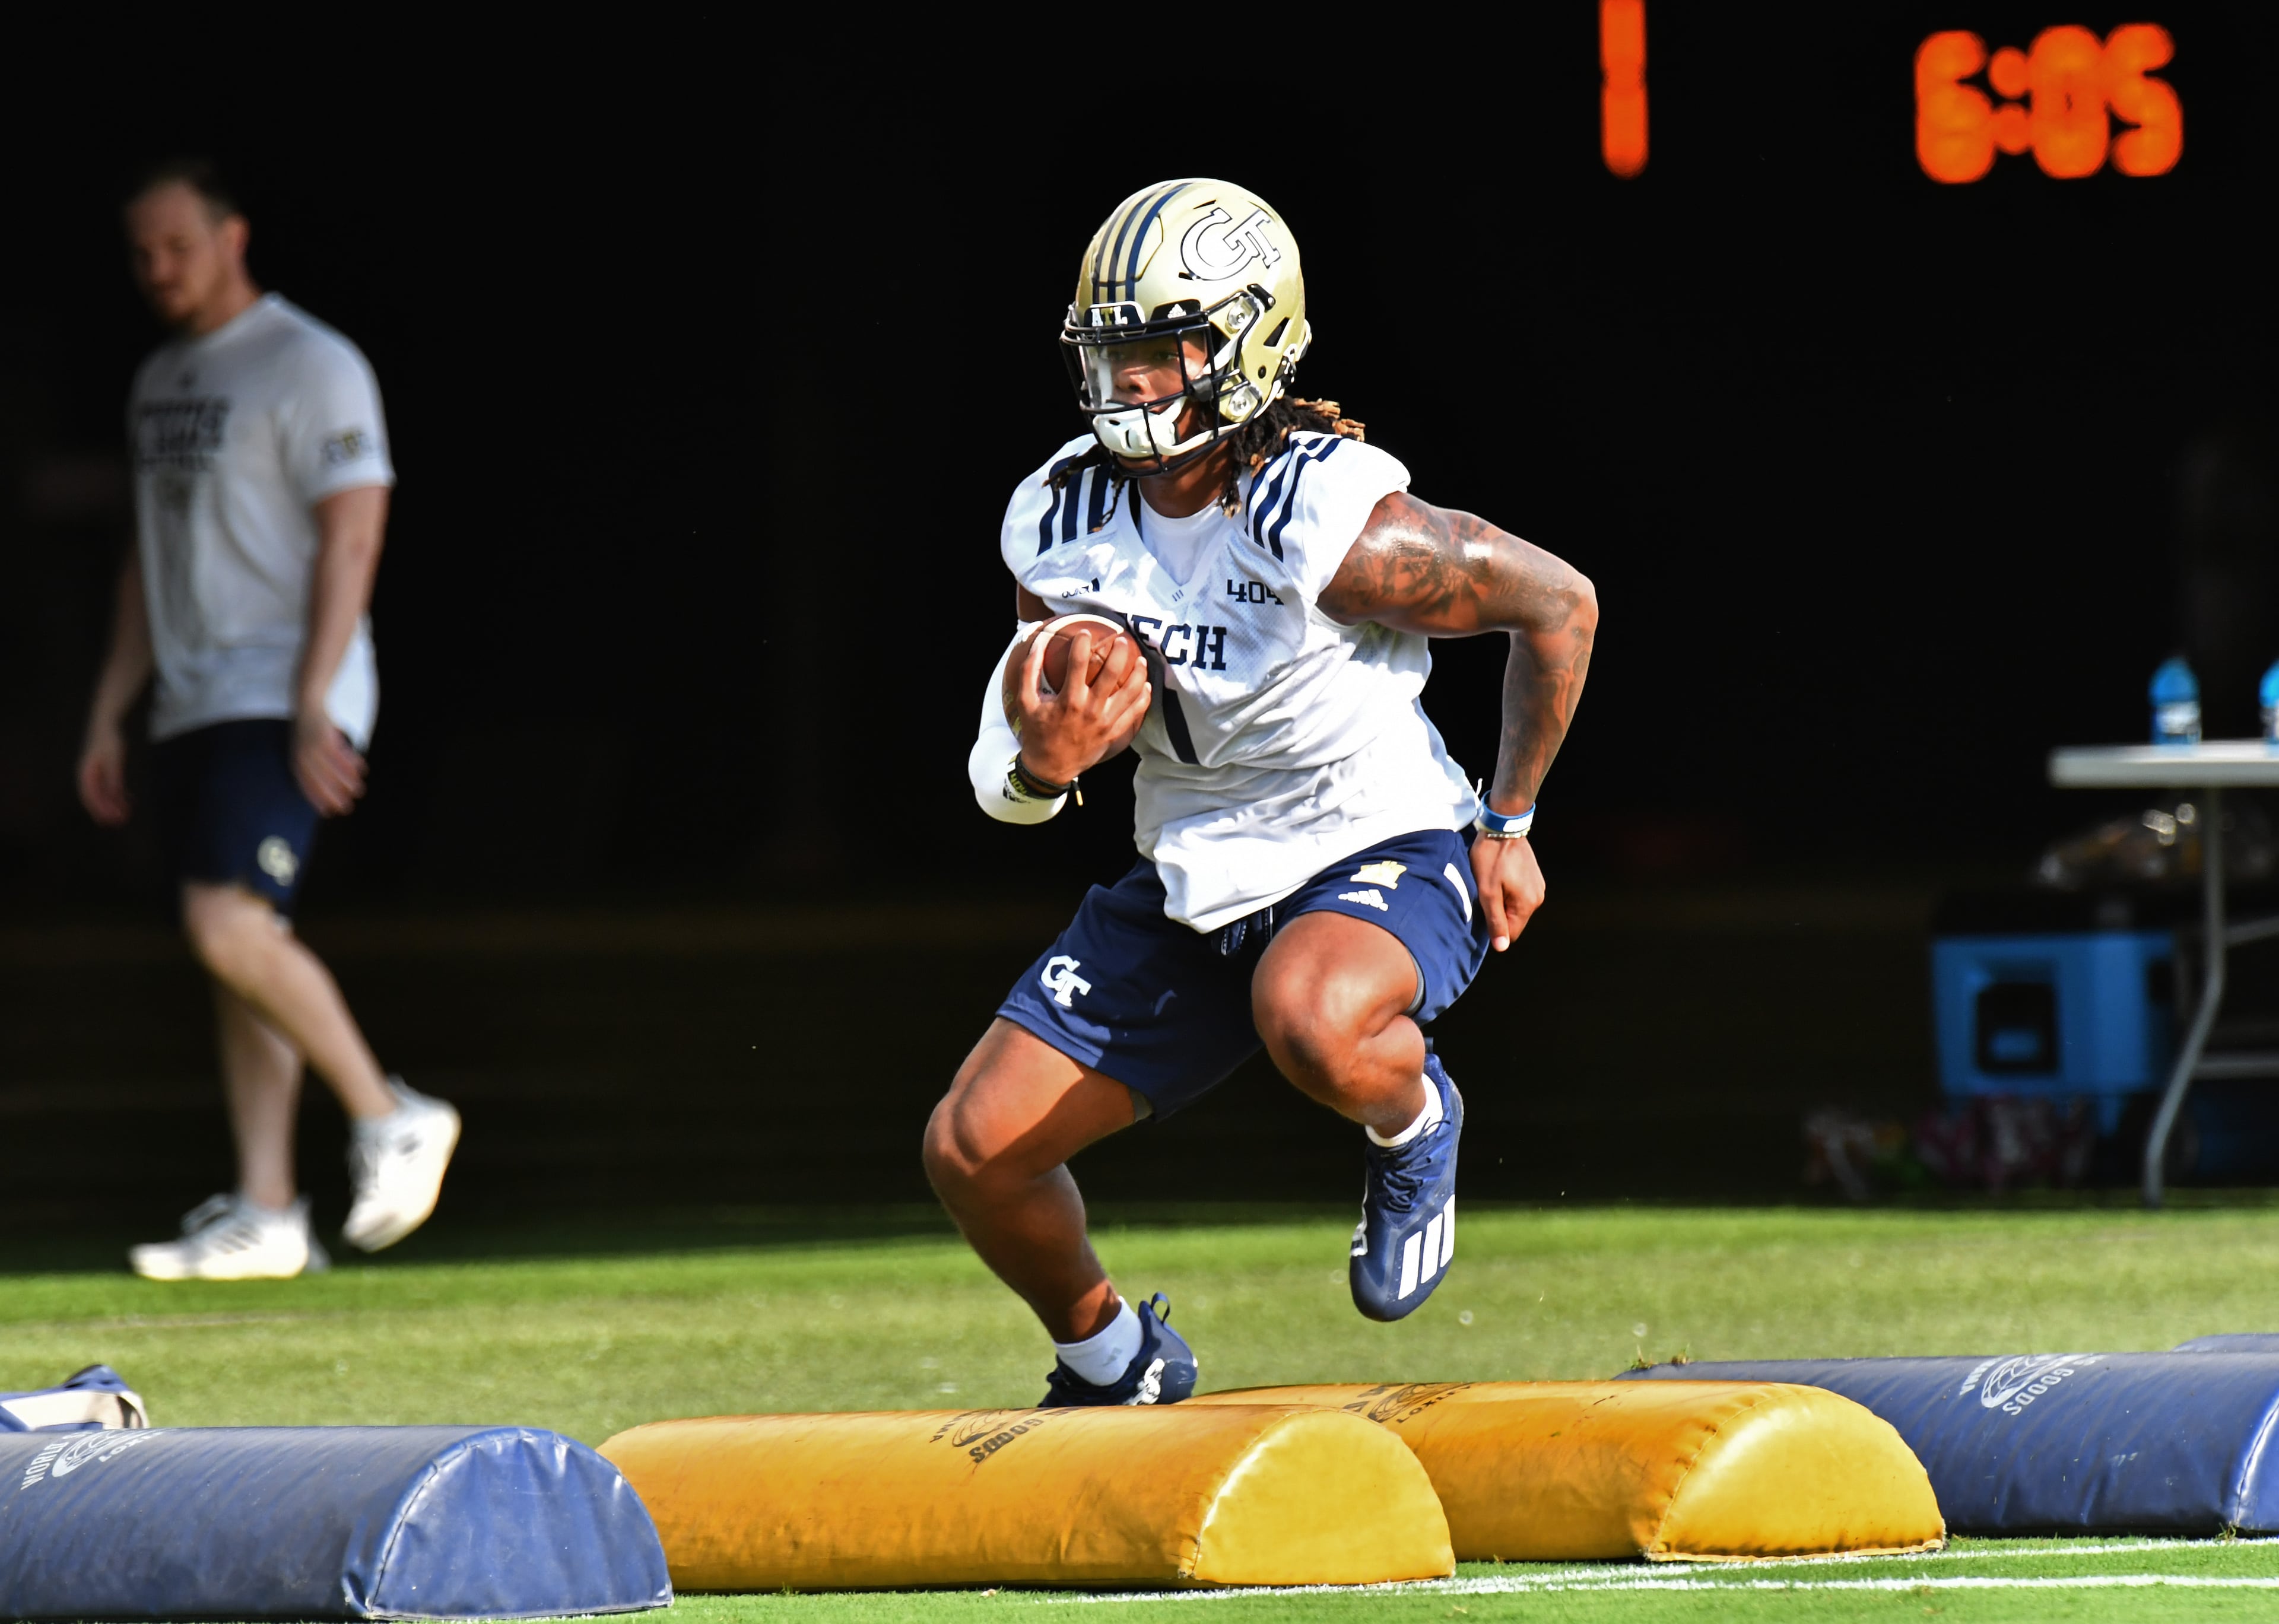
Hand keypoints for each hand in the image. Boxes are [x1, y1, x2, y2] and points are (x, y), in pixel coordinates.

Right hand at [76, 722, 130, 825]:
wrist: (106, 725)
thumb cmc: (109, 740)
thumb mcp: (114, 759)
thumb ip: (114, 777)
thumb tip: (115, 796)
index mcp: (86, 774)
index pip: (91, 796)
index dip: (100, 810)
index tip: (109, 820)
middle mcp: (89, 776)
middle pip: (97, 798)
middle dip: (108, 811)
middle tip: (120, 822)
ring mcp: (96, 774)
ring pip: (104, 794)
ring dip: (114, 805)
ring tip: (126, 815)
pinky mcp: (104, 772)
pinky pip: (110, 787)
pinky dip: (119, 795)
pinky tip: (129, 801)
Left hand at [293, 712, 366, 815]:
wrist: (307, 704)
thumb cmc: (309, 732)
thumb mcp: (307, 750)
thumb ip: (315, 767)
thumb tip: (331, 786)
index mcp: (297, 761)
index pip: (306, 785)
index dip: (317, 799)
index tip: (328, 812)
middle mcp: (302, 755)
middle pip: (319, 780)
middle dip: (333, 795)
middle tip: (346, 808)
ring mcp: (312, 745)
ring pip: (330, 768)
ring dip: (345, 780)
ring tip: (359, 791)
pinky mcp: (324, 736)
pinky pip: (339, 753)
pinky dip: (350, 762)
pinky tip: (361, 770)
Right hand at [1010, 627, 1150, 785]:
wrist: (1050, 767)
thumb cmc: (1037, 732)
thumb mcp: (1025, 702)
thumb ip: (1029, 671)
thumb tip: (1037, 642)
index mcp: (1068, 700)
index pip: (1078, 663)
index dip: (1082, 643)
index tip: (1085, 632)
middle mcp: (1089, 710)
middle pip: (1111, 674)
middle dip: (1118, 653)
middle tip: (1121, 640)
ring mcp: (1104, 722)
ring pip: (1129, 693)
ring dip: (1138, 674)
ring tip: (1141, 660)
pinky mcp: (1113, 733)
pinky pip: (1134, 713)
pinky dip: (1142, 698)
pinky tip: (1145, 686)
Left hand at [1469, 832, 1545, 952]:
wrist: (1503, 827)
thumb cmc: (1491, 859)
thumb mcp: (1487, 891)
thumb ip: (1495, 920)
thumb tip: (1502, 948)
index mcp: (1527, 904)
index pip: (1511, 933)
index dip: (1494, 927)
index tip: (1483, 909)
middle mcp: (1537, 898)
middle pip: (1514, 920)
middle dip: (1498, 912)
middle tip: (1485, 893)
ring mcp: (1538, 886)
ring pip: (1516, 907)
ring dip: (1502, 901)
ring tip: (1492, 883)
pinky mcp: (1534, 877)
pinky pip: (1519, 894)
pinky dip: (1508, 891)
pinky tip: (1499, 877)